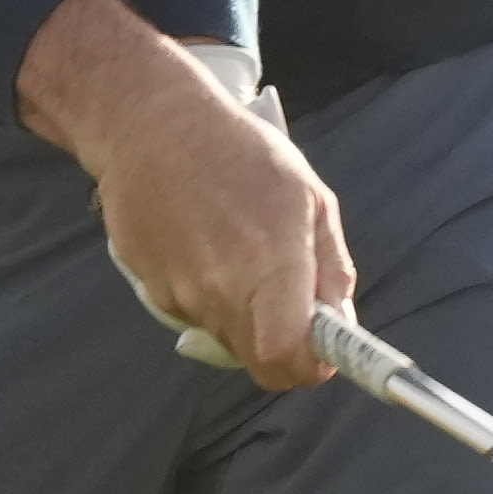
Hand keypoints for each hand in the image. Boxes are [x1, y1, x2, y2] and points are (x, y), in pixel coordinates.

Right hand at [17, 0, 353, 385]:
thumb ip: (331, 268)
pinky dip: (209, 296)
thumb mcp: (310, 197)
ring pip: (227, 338)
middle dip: (282, 343)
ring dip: (244, 315)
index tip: (323, 352)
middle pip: (258, 360)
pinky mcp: (152, 291)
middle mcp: (221, 291)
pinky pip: (195, 314)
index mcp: (270, 266)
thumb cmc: (241, 152)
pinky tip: (206, 245)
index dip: (309, 367)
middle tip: (289, 300)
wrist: (152, 126)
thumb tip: (340, 323)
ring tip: (240, 253)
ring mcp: (181, 294)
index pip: (286, 359)